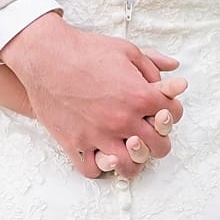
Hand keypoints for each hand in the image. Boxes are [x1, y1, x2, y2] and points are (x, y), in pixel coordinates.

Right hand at [0, 12, 186, 180]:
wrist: (45, 56)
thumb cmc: (85, 51)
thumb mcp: (126, 50)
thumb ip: (152, 64)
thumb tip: (173, 68)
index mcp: (140, 96)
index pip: (173, 115)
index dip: (171, 111)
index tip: (161, 110)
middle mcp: (123, 120)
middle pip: (158, 147)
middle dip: (159, 140)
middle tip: (149, 135)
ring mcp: (98, 135)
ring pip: (128, 166)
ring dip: (133, 161)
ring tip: (127, 152)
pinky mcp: (74, 142)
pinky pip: (91, 169)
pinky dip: (98, 167)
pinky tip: (100, 155)